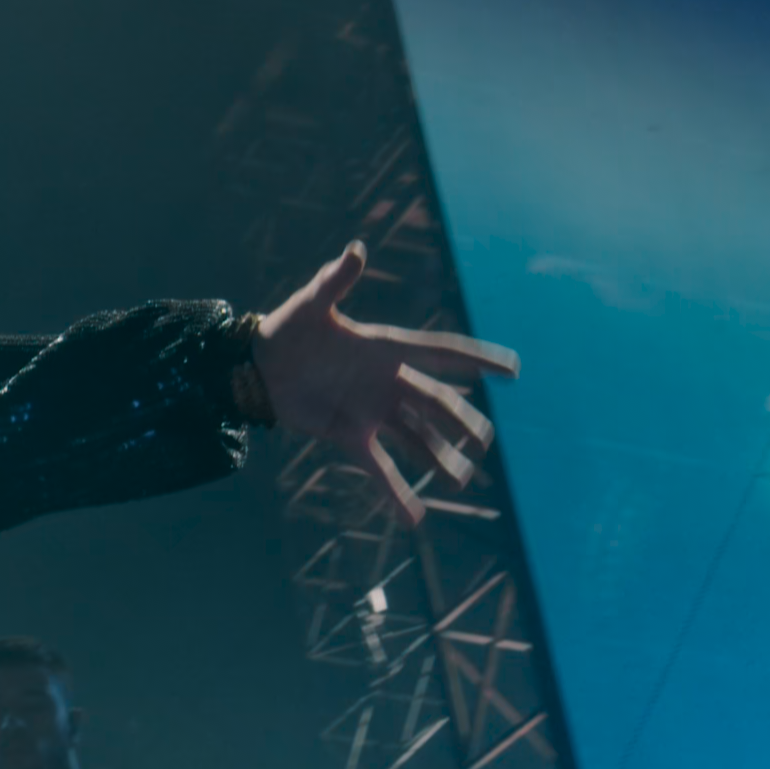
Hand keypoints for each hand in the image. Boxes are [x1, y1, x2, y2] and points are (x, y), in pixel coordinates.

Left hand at [254, 243, 520, 526]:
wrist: (256, 368)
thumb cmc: (286, 330)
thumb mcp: (310, 305)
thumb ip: (335, 281)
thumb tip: (355, 249)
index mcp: (386, 348)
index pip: (441, 353)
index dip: (477, 360)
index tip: (513, 369)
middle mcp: (388, 381)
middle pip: (436, 403)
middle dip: (463, 421)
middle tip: (487, 441)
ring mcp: (373, 411)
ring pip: (418, 438)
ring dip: (441, 458)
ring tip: (463, 480)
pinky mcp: (352, 437)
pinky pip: (381, 469)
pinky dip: (397, 493)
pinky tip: (416, 519)